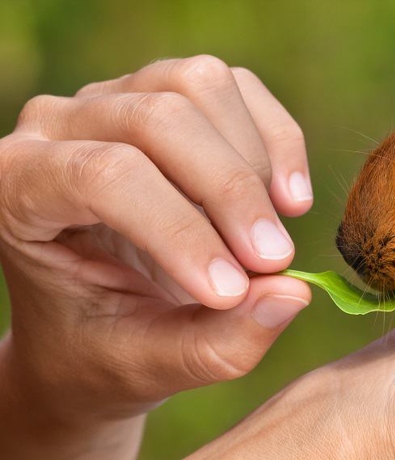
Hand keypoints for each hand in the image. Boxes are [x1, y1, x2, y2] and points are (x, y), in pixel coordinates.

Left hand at [0, 55, 312, 459]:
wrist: (100, 325)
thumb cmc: (106, 348)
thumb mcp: (149, 366)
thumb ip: (217, 344)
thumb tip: (294, 294)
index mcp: (19, 189)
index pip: (102, 177)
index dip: (177, 229)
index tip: (233, 292)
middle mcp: (60, 126)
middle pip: (159, 116)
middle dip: (230, 192)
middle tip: (273, 264)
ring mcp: (117, 99)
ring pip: (201, 84)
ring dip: (255, 163)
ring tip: (273, 237)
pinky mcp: (174, 97)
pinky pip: (239, 89)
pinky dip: (278, 142)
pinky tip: (290, 202)